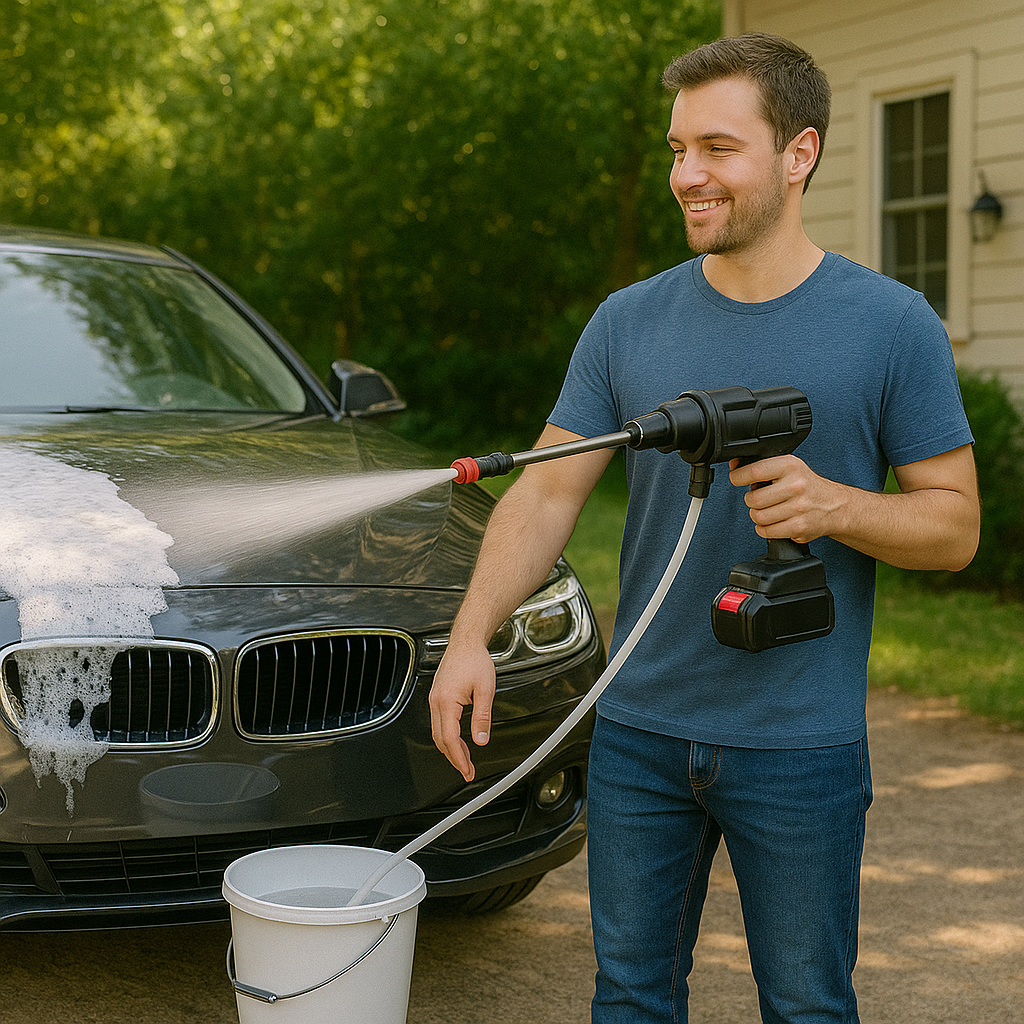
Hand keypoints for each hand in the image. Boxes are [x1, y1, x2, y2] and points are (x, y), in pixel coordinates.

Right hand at [428, 642, 496, 781]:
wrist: (465, 643)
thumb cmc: (475, 661)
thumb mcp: (486, 690)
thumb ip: (482, 717)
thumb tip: (481, 740)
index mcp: (447, 701)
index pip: (450, 739)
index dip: (459, 758)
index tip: (467, 770)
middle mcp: (436, 702)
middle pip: (440, 740)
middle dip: (454, 758)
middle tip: (468, 771)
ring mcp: (434, 700)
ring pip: (438, 733)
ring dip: (451, 749)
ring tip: (465, 760)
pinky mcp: (437, 697)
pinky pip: (439, 723)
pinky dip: (448, 737)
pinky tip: (458, 741)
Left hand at [728, 454, 840, 543]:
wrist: (835, 506)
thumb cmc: (807, 486)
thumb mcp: (789, 468)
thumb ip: (762, 466)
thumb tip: (734, 465)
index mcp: (790, 466)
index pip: (755, 471)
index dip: (739, 477)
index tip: (736, 479)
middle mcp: (796, 485)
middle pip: (753, 499)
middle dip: (752, 501)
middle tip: (760, 499)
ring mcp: (798, 508)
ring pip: (758, 517)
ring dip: (758, 516)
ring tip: (768, 511)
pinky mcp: (799, 527)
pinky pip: (767, 531)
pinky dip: (765, 529)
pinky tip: (774, 522)